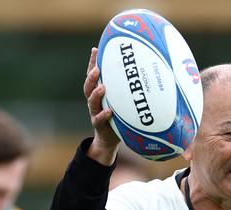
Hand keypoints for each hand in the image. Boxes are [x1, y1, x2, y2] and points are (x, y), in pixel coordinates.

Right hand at [83, 47, 119, 165]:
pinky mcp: (99, 125)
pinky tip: (110, 111)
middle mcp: (94, 101)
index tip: (96, 49)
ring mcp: (95, 113)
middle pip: (88, 86)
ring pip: (91, 102)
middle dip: (91, 76)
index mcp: (98, 93)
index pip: (92, 75)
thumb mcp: (121, 100)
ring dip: (96, 94)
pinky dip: (104, 115)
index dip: (92, 62)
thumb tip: (142, 71)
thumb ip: (126, 87)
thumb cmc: (118, 116)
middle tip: (97, 68)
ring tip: (103, 87)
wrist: (110, 139)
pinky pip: (99, 119)